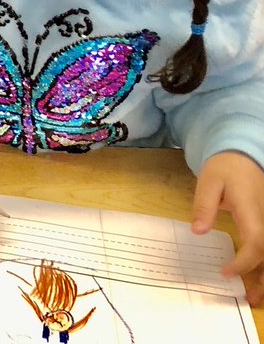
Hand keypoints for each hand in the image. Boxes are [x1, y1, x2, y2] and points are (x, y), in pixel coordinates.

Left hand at [192, 151, 263, 304]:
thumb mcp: (209, 180)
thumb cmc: (226, 167)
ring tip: (254, 298)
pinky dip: (263, 265)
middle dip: (263, 279)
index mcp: (252, 209)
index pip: (255, 241)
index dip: (244, 261)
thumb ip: (204, 205)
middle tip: (250, 300)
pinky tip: (256, 280)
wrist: (244, 156)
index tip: (226, 273)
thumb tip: (198, 231)